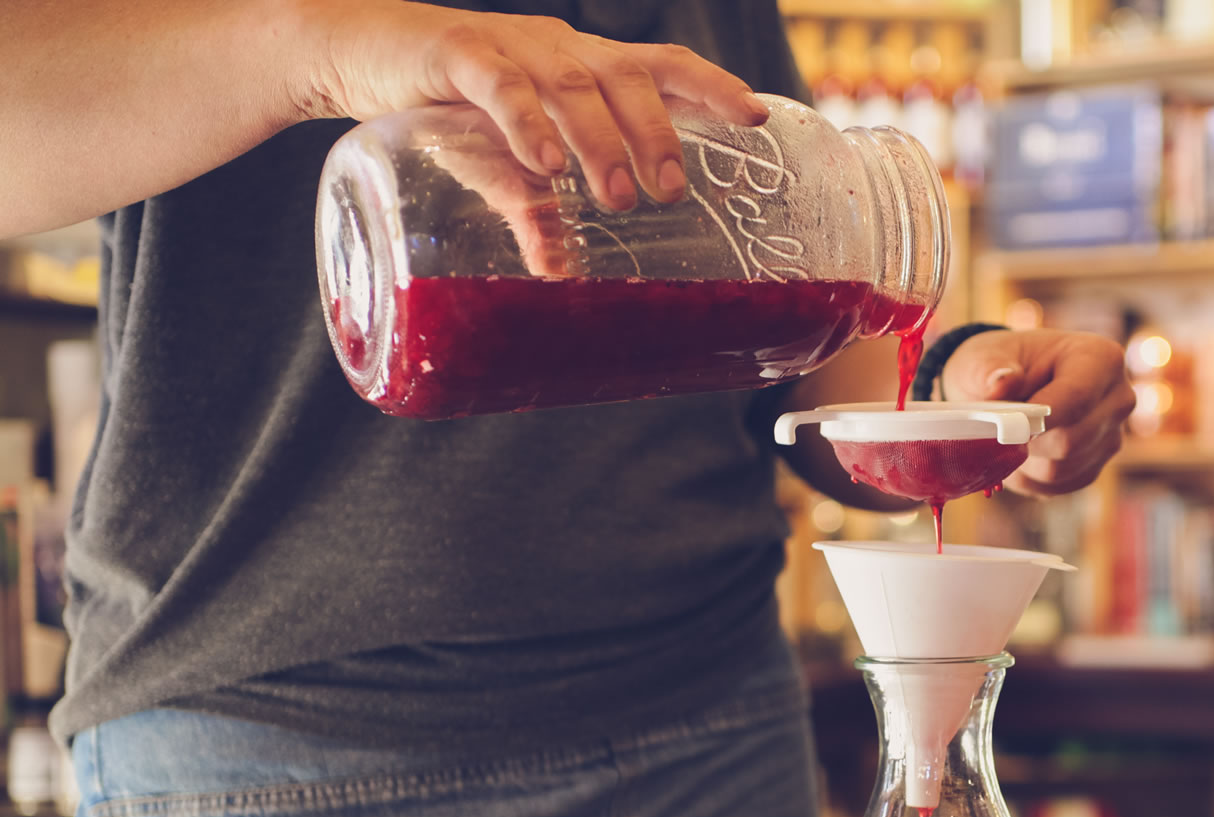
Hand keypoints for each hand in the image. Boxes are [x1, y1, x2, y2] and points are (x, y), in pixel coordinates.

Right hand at [291, 0, 770, 210]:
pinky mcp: (455, 53)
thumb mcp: (498, 163)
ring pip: (572, 83)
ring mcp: (510, 46)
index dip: (712, 87)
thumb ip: (532, 210)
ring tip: (617, 194)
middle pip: (628, 78)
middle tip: (671, 192)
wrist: (355, 51)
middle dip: (658, 134)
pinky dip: (528, 121)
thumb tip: (557, 272)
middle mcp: (558, 49)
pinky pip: (501, 84)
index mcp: (584, 68)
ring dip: (600, 139)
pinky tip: (545, 162)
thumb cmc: (445, 106)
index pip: (661, 66)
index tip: (758, 119)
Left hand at [941, 329, 1133, 495]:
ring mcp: (1110, 438)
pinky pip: (1055, 487)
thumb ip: (989, 369)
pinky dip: (1026, 477)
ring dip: (1021, 462)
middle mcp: (1117, 400)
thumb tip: (1000, 383)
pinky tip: (1016, 453)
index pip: (1078, 397)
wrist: (1010, 383)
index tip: (1005, 428)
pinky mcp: (1093, 468)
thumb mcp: (985, 356)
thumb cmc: (1001, 364)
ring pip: (1058, 470)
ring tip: (1004, 437)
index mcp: (1101, 358)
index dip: (1040, 419)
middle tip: (993, 432)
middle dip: (1025, 442)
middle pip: (1069, 442)